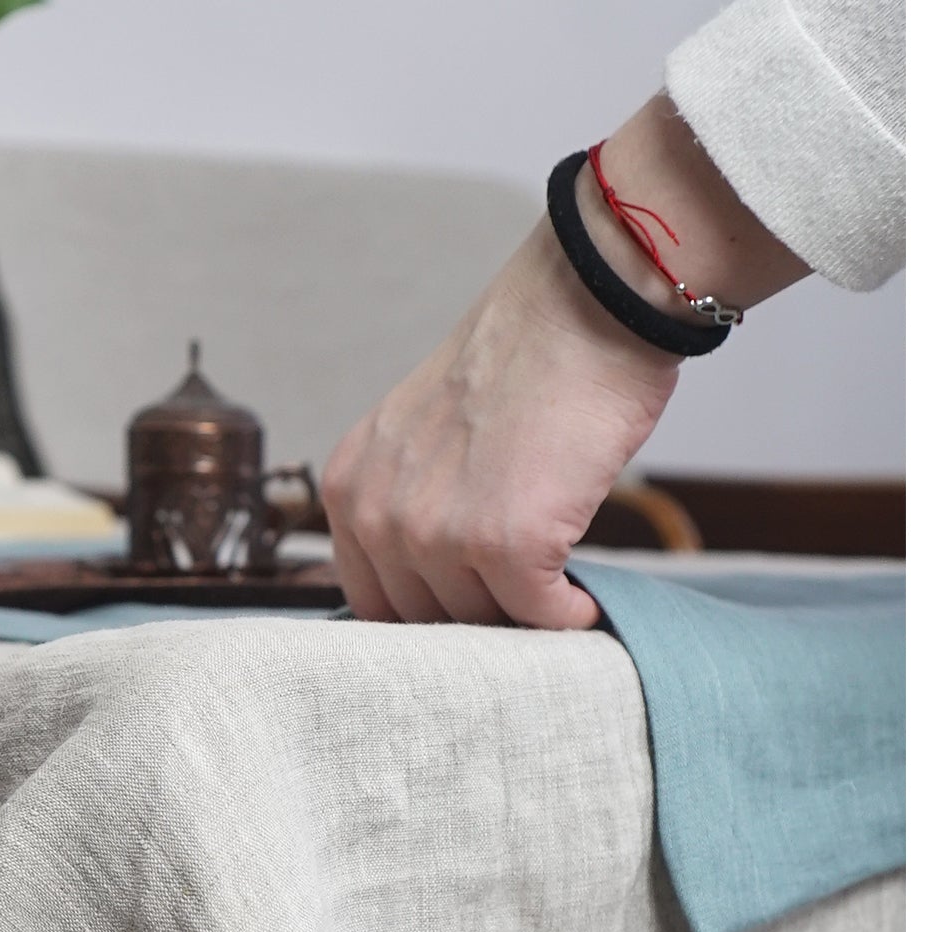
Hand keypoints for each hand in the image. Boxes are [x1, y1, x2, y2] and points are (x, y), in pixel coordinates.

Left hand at [324, 95, 809, 626]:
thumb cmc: (522, 366)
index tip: (475, 611)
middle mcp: (378, 514)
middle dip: (480, 618)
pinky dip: (569, 617)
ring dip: (525, 619)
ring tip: (556, 591)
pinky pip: (538, 617)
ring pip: (481, 624)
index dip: (430, 619)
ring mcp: (437, 532)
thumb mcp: (420, 438)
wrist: (582, 307)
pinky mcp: (506, 542)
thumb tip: (436, 594)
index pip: (373, 604)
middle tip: (526, 603)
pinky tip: (584, 598)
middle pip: (426, 622)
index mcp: (347, 488)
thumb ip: (408, 508)